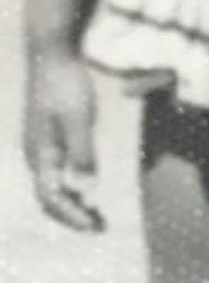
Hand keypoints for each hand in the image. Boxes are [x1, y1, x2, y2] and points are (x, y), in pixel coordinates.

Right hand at [24, 49, 104, 231]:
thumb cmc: (66, 85)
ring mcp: (39, 146)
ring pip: (51, 186)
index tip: (95, 227)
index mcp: (40, 154)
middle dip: (73, 215)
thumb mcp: (79, 120)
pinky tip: (87, 188)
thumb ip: (82, 155)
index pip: (51, 198)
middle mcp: (35, 155)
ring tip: (95, 214)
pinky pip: (55, 172)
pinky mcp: (47, 138)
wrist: (52, 55)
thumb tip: (84, 190)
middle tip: (100, 227)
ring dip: (72, 203)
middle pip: (49, 197)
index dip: (72, 216)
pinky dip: (71, 186)